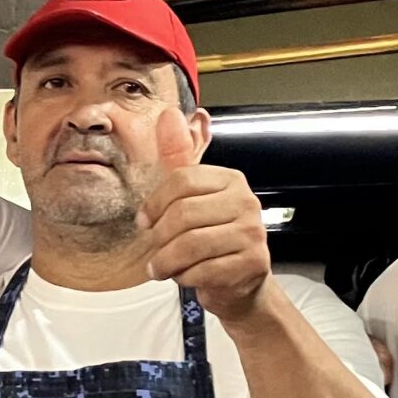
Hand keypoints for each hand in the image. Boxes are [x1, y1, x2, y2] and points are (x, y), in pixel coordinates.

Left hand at [139, 107, 272, 320]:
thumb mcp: (191, 196)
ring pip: (191, 245)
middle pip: (183, 214)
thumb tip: (169, 115)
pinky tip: (188, 276)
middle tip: (154, 253)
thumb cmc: (210, 236)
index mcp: (230, 180)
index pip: (181, 180)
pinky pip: (204, 270)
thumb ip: (178, 158)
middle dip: (159, 239)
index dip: (154, 203)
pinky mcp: (254, 263)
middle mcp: (246, 202)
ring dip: (168, 262)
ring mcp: (253, 233)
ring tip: (163, 268)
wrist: (241, 282)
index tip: (144, 222)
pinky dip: (186, 277)